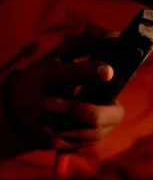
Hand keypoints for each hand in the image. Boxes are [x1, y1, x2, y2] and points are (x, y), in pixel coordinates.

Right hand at [1, 26, 124, 150]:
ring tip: (103, 110)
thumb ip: (82, 44)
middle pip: (90, 114)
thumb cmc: (38, 81)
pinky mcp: (54, 145)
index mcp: (47, 77)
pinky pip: (88, 141)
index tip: (109, 71)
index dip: (91, 72)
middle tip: (113, 101)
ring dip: (106, 120)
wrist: (9, 117)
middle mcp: (46, 105)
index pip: (70, 75)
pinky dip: (97, 131)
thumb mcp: (53, 60)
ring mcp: (50, 130)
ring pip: (95, 131)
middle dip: (110, 109)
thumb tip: (115, 35)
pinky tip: (92, 124)